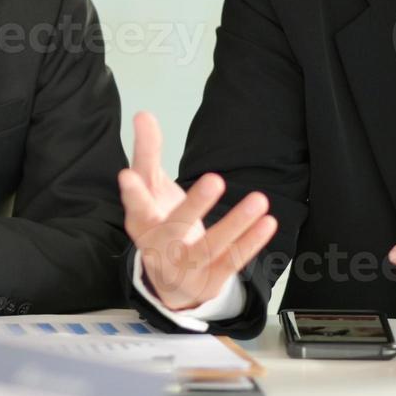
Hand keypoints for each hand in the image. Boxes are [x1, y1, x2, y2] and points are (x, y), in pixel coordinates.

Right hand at [119, 111, 276, 311]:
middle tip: (214, 179)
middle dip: (195, 205)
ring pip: (210, 247)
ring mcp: (185, 269)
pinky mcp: (209, 281)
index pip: (136, 207)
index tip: (128, 176)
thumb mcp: (150, 188)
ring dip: (235, 223)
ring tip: (258, 200)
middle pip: (174, 228)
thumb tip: (144, 114)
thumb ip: (147, 152)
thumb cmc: (159, 223)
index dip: (132, 193)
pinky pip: (232, 261)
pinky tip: (267, 222)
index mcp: (141, 224)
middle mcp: (159, 249)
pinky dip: (251, 242)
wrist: (169, 281)